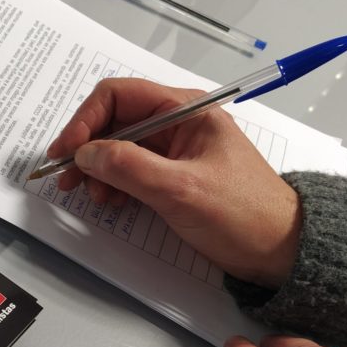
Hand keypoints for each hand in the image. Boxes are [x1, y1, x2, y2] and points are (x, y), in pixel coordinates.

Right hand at [46, 78, 299, 287]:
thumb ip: (127, 167)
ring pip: (117, 148)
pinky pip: (129, 171)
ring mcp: (173, 150)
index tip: (66, 152)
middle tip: (67, 180)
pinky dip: (113, 185)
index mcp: (186, 110)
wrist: (280, 251)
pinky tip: (112, 203)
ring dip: (98, 171)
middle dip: (87, 149)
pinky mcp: (171, 176)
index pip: (119, 96)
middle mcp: (176, 122)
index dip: (85, 120)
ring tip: (96, 198)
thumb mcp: (180, 189)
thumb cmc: (241, 215)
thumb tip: (84, 153)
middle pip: (114, 122)